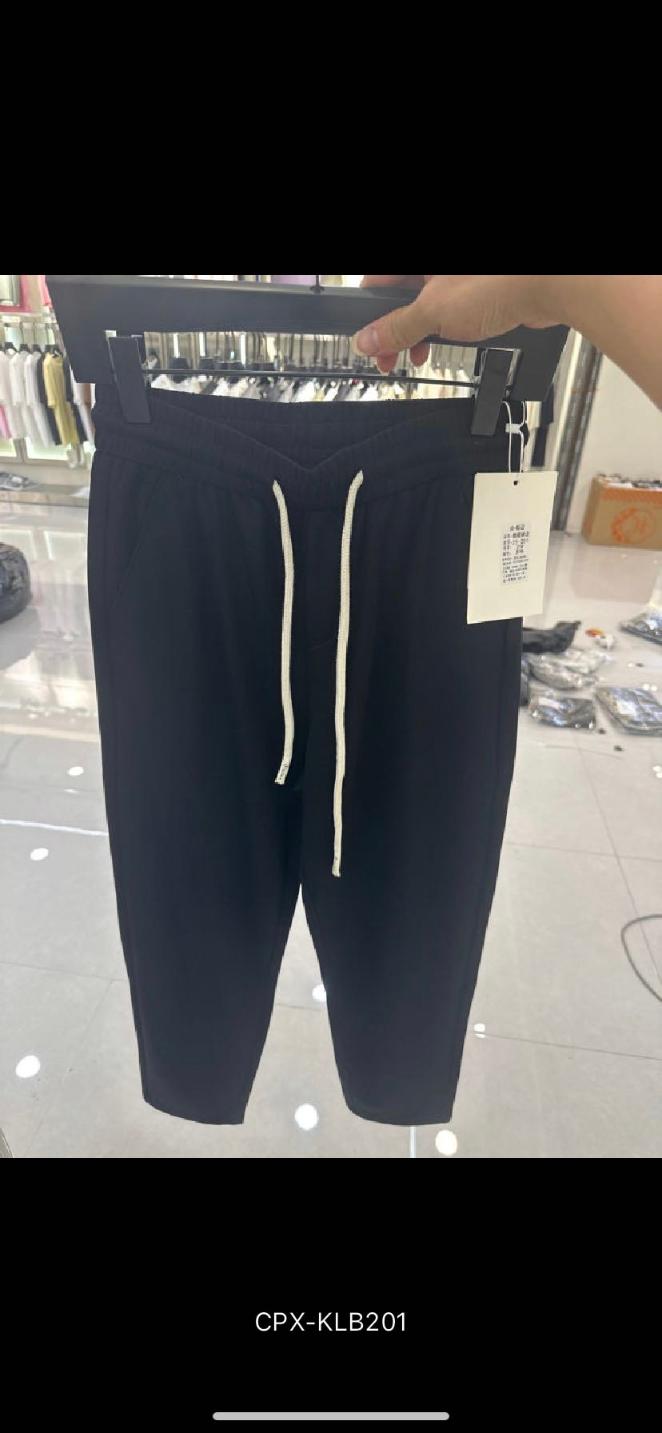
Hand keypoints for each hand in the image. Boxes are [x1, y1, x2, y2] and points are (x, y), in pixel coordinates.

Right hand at [353, 275, 557, 373]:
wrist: (550, 283)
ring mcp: (459, 275)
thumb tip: (368, 340)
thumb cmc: (498, 282)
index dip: (369, 314)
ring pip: (426, 302)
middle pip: (401, 294)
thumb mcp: (433, 311)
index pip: (378, 281)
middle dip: (394, 329)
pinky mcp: (479, 286)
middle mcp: (437, 265)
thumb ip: (398, 327)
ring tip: (416, 357)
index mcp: (421, 261)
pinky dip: (441, 326)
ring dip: (417, 332)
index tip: (368, 342)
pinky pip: (449, 306)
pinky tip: (442, 344)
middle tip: (389, 359)